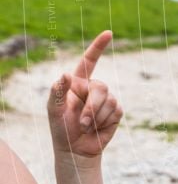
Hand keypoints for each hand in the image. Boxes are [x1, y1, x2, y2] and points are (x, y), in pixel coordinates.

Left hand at [47, 31, 122, 160]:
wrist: (77, 150)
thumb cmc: (61, 130)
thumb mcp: (53, 112)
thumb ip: (57, 93)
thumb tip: (64, 74)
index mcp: (77, 83)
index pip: (89, 61)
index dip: (98, 47)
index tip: (109, 33)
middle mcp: (93, 88)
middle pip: (101, 87)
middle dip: (92, 106)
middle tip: (82, 122)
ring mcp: (107, 99)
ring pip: (109, 100)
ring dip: (96, 117)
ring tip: (86, 127)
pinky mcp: (116, 111)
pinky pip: (116, 110)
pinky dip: (105, 121)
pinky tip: (98, 128)